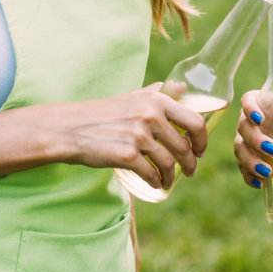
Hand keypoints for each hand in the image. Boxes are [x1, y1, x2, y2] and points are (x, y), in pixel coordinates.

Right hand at [37, 83, 207, 192]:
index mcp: (156, 100)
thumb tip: (182, 87)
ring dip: (172, 176)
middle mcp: (150, 116)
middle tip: (189, 171)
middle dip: (191, 163)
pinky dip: (156, 182)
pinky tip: (155, 184)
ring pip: (169, 163)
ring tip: (169, 181)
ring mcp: (138, 136)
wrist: (69, 127)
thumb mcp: (132, 96)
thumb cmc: (102, 113)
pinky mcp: (127, 155)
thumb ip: (157, 93)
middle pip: (184, 147)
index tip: (200, 150)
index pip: (195, 122)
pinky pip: (151, 174)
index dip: (202, 140)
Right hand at [233, 88, 272, 187]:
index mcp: (263, 104)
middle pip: (243, 127)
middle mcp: (250, 122)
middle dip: (255, 140)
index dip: (249, 108)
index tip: (260, 119)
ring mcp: (247, 141)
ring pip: (239, 149)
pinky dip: (249, 176)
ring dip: (250, 161)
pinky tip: (261, 184)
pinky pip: (243, 168)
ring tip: (268, 173)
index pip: (248, 100)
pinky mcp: (249, 158)